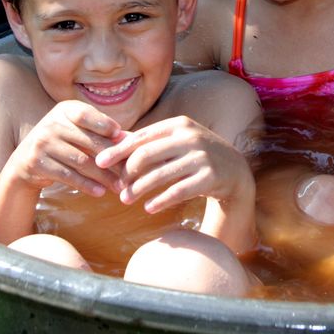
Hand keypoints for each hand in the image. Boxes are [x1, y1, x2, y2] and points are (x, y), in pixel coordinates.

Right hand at [5, 100, 123, 196]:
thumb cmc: (63, 143)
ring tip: (119, 186)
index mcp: (64, 110)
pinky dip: (86, 185)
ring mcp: (42, 143)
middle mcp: (51, 123)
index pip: (86, 114)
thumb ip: (101, 132)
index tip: (122, 137)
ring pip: (81, 161)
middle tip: (129, 172)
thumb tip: (130, 139)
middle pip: (89, 142)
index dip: (104, 125)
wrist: (26, 161)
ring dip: (103, 176)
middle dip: (112, 159)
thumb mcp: (78, 131)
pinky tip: (100, 192)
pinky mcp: (37, 163)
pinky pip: (68, 175)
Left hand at [95, 115, 252, 214]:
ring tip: (126, 200)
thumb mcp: (177, 141)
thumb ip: (150, 141)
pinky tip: (149, 208)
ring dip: (139, 190)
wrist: (234, 169)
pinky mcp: (210, 177)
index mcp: (179, 124)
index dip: (118, 150)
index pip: (141, 137)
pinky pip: (178, 191)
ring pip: (160, 175)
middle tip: (117, 188)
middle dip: (127, 173)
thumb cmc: (196, 154)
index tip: (99, 162)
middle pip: (146, 155)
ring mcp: (201, 157)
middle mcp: (190, 137)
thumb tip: (114, 141)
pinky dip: (160, 201)